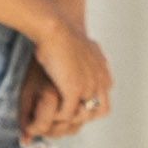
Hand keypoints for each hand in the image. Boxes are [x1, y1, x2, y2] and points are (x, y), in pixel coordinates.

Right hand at [27, 16, 115, 136]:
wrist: (57, 28)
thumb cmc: (63, 33)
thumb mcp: (86, 46)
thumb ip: (92, 55)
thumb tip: (92, 49)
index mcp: (103, 74)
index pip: (104, 102)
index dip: (87, 106)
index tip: (70, 106)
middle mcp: (100, 83)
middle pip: (97, 112)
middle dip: (80, 116)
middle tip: (61, 116)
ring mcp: (88, 88)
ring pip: (81, 116)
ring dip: (66, 119)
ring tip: (49, 118)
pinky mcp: (74, 91)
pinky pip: (66, 114)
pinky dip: (54, 116)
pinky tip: (43, 110)